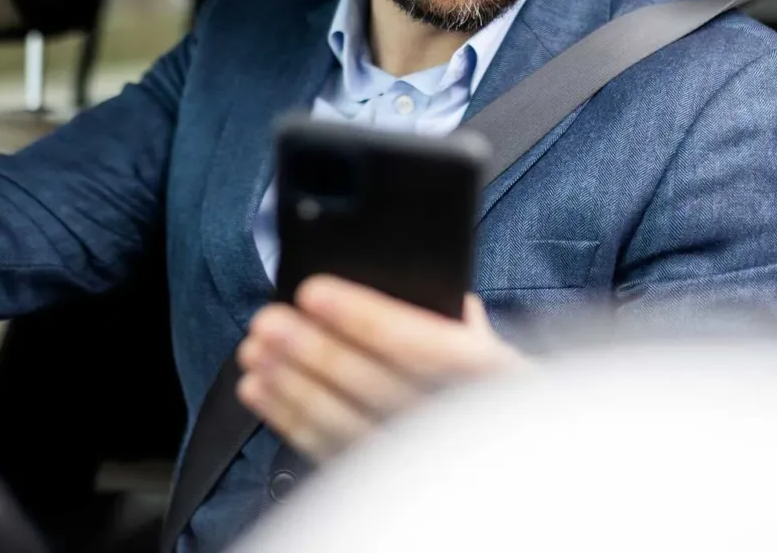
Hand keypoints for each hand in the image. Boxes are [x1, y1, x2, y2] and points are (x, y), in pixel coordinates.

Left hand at [236, 276, 523, 462]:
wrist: (520, 477)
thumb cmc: (499, 398)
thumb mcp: (501, 358)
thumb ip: (463, 324)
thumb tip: (438, 293)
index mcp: (494, 378)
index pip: (423, 342)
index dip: (363, 315)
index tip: (312, 291)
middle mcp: (461, 425)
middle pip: (373, 385)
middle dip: (311, 351)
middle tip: (267, 323)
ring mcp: (425, 462)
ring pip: (345, 423)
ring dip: (292, 385)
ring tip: (256, 354)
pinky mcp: (390, 485)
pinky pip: (332, 452)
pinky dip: (291, 420)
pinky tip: (263, 391)